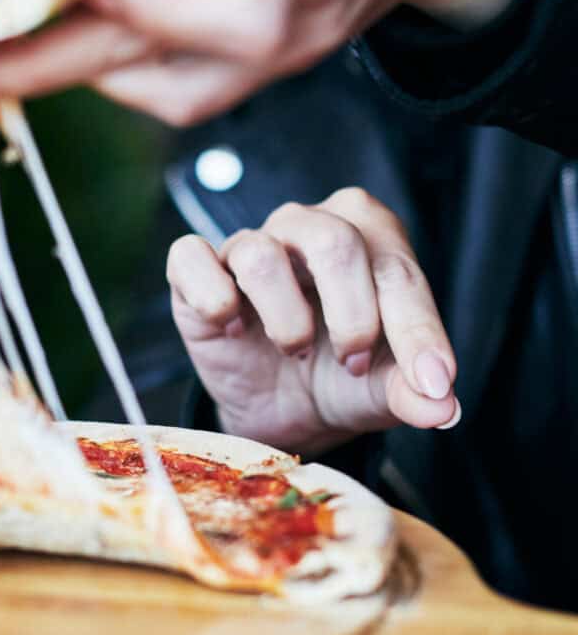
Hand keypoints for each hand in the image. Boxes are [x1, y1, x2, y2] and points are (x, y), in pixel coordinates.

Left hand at [0, 0, 537, 124]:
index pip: (120, 12)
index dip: (36, 12)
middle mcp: (255, 53)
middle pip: (115, 71)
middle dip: (22, 76)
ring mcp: (259, 72)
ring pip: (143, 90)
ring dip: (71, 76)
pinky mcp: (258, 71)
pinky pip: (174, 88)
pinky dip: (120, 70)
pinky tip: (85, 50)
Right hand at [167, 188, 458, 455]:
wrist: (280, 408)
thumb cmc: (338, 377)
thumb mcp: (382, 389)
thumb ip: (413, 390)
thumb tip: (442, 406)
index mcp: (369, 236)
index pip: (398, 271)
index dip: (417, 330)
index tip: (433, 382)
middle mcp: (310, 225)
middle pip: (335, 243)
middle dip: (352, 315)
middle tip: (353, 362)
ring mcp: (250, 242)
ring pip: (262, 254)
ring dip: (286, 317)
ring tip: (295, 350)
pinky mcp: (195, 268)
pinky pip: (192, 258)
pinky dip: (213, 297)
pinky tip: (235, 328)